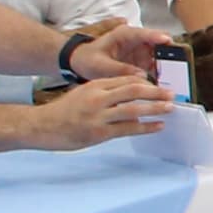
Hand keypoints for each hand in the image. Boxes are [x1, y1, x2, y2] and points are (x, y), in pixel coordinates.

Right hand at [24, 73, 172, 148]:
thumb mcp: (83, 93)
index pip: (126, 80)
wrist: (41, 126)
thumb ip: (104, 92)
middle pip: (134, 91)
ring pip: (134, 109)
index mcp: (95, 85)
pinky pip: (128, 129)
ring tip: (169, 108)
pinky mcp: (99, 133)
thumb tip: (130, 96)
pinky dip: (145, 127)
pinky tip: (157, 126)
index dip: (146, 82)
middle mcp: (98, 97)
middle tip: (171, 94)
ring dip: (155, 108)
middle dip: (156, 92)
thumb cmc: (63, 111)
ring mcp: (99, 116)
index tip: (159, 85)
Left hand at [66, 23, 175, 82]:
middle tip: (178, 65)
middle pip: (159, 43)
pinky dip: (162, 74)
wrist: (80, 63)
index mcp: (125, 35)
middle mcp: (137, 40)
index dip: (157, 37)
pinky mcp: (143, 62)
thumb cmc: (88, 59)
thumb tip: (141, 75)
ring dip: (168, 66)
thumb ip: (120, 69)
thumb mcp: (101, 65)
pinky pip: (157, 66)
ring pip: (162, 56)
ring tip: (175, 78)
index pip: (145, 33)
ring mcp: (141, 51)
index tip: (167, 41)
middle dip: (170, 53)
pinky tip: (165, 84)